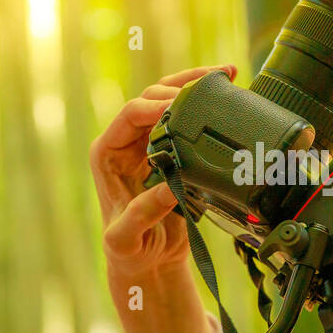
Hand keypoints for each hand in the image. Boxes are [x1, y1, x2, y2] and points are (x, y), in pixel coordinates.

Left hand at [89, 64, 236, 278]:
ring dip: (195, 84)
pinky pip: (187, 116)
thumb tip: (169, 188)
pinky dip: (204, 101)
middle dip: (180, 89)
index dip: (154, 106)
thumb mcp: (127, 238)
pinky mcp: (172, 148)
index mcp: (107, 153)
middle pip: (150, 97)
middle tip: (210, 90)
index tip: (180, 108)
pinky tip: (226, 89)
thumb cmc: (128, 249)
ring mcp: (150, 142)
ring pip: (169, 98)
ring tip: (224, 73)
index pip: (129, 114)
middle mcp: (126, 142)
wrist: (148, 258)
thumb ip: (142, 215)